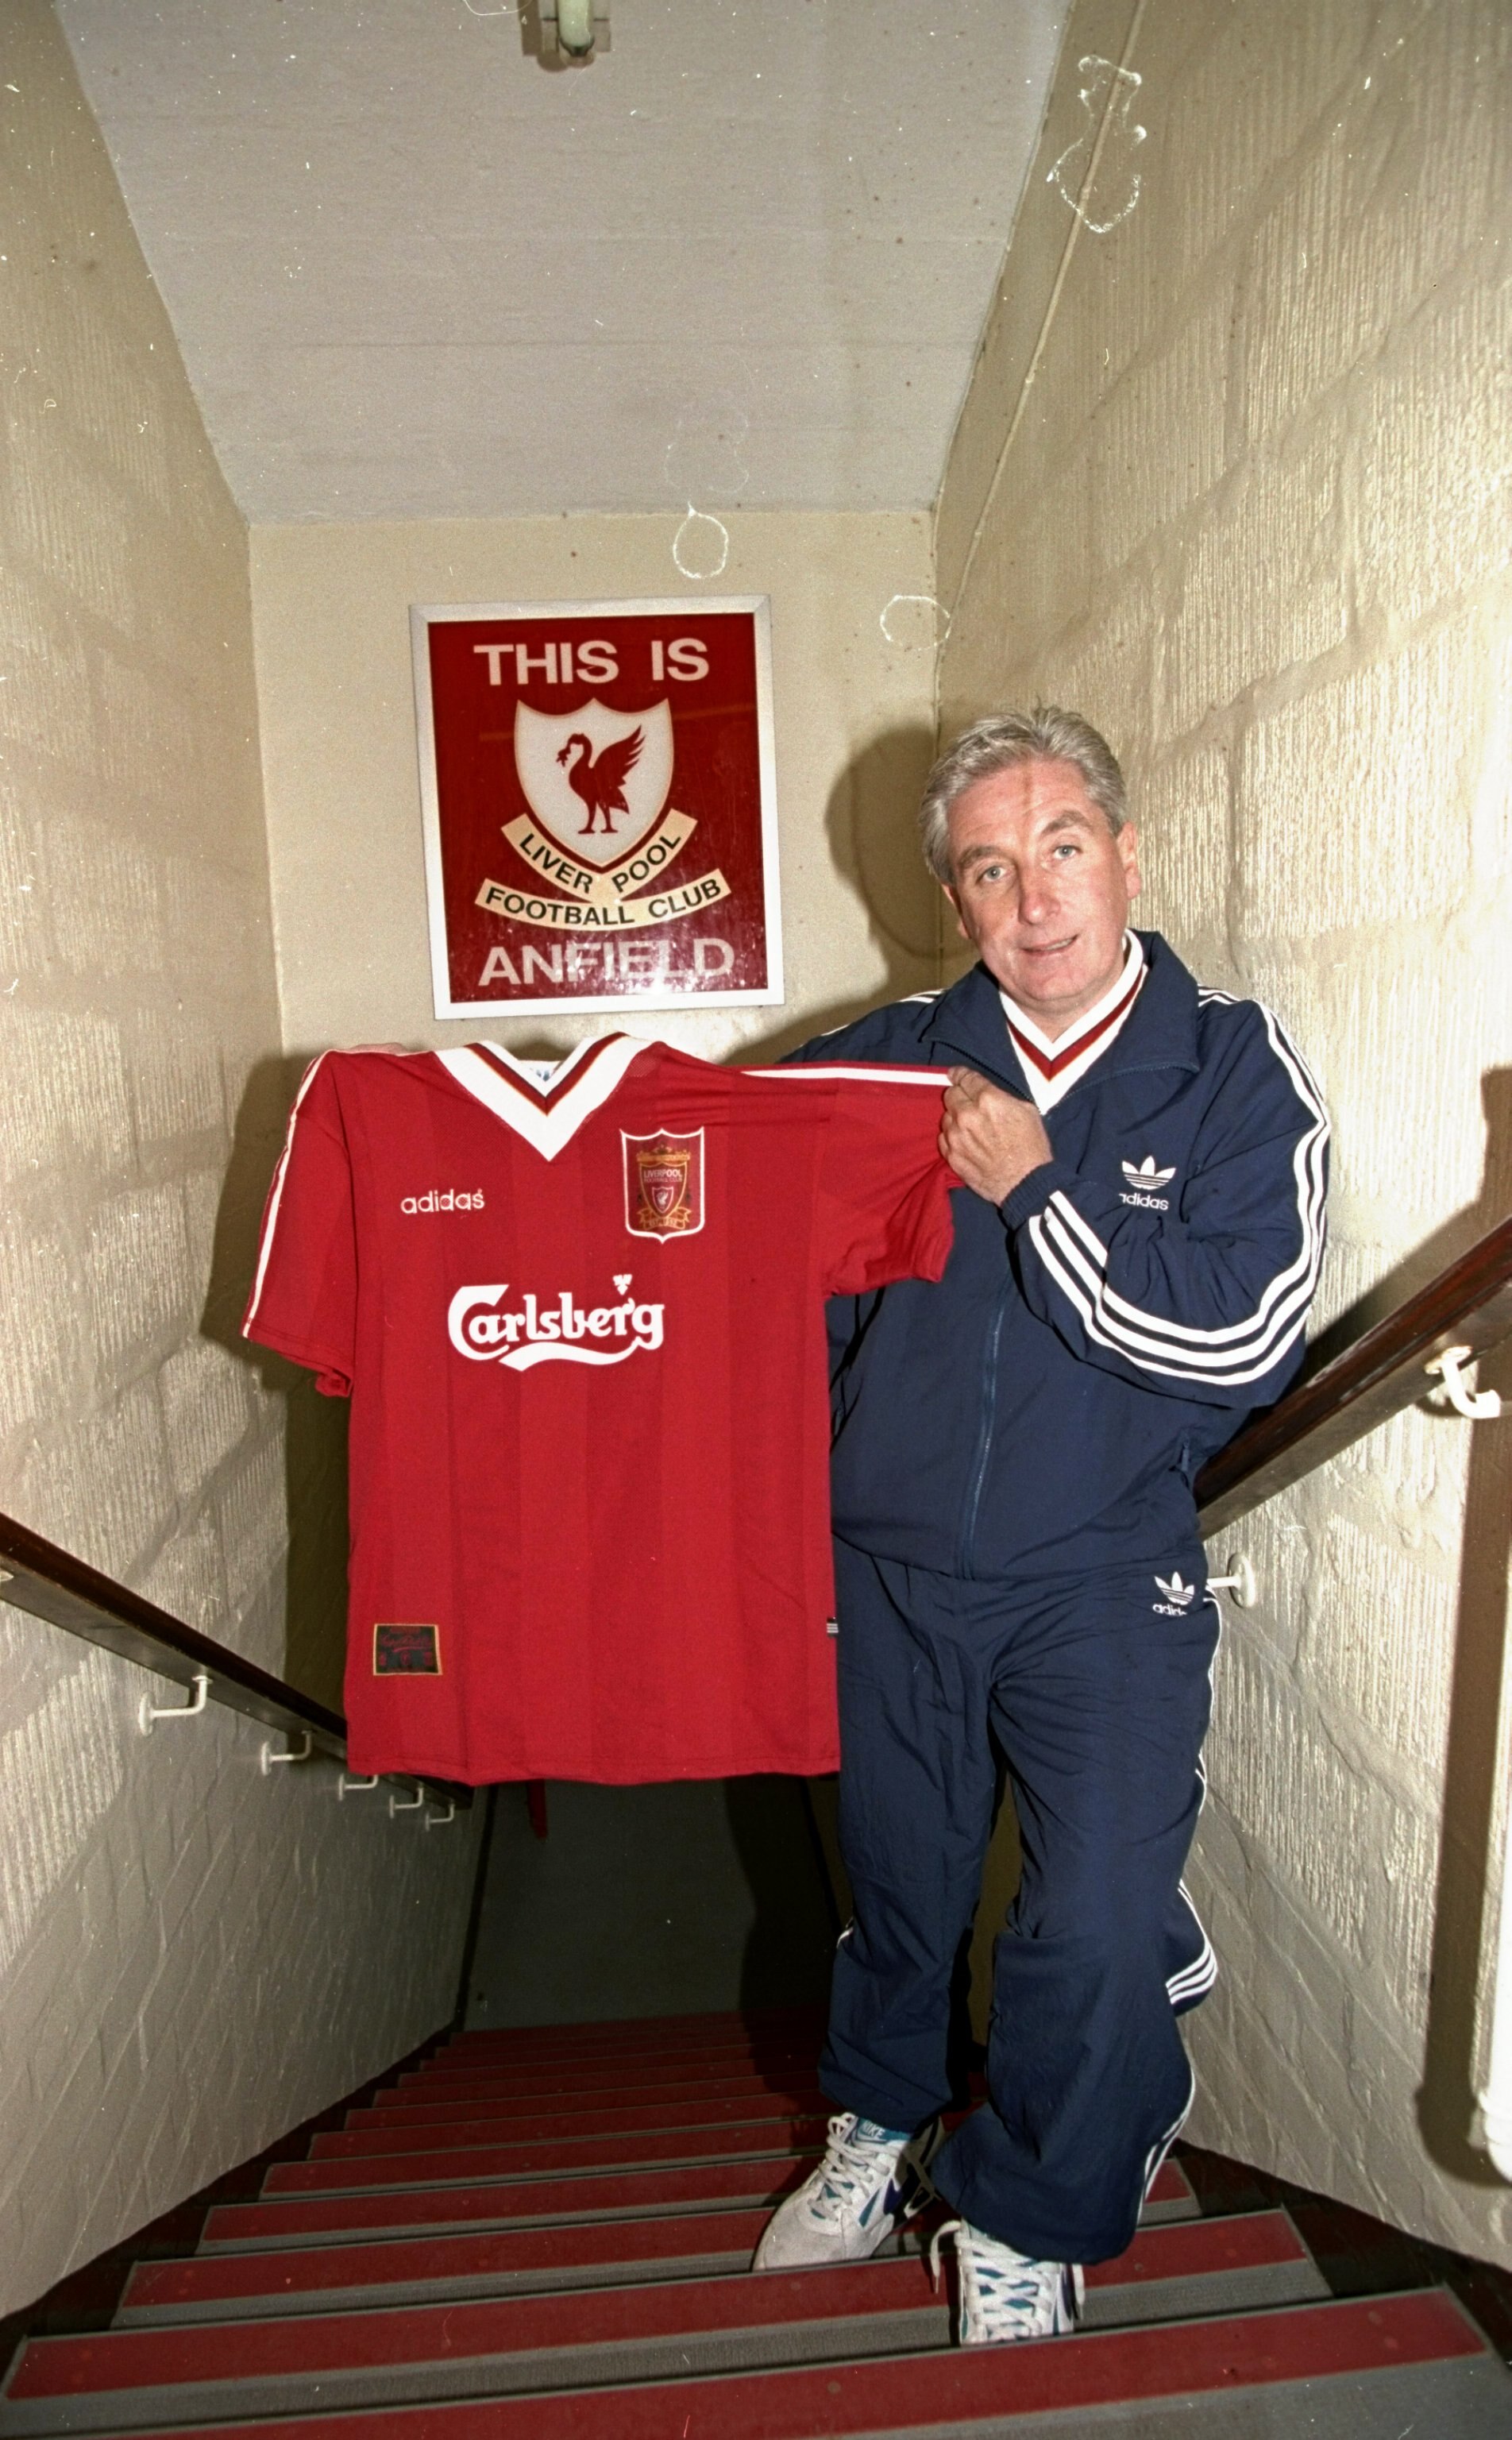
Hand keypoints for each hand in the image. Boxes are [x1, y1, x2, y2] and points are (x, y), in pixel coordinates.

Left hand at [940, 1068, 1052, 1203]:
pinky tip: (966, 1143)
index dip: (960, 1074)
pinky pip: (944, 1139)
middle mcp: (967, 1115)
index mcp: (988, 1100)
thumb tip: (990, 1095)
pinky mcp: (952, 1157)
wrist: (1026, 1183)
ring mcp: (956, 1137)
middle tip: (967, 1103)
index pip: (966, 1078)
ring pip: (945, 1118)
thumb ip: (1003, 1098)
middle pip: (950, 1095)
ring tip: (971, 1128)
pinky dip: (952, 1138)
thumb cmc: (1032, 1147)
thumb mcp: (1027, 1111)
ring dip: (955, 1119)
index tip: (954, 1074)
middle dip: (958, 1096)